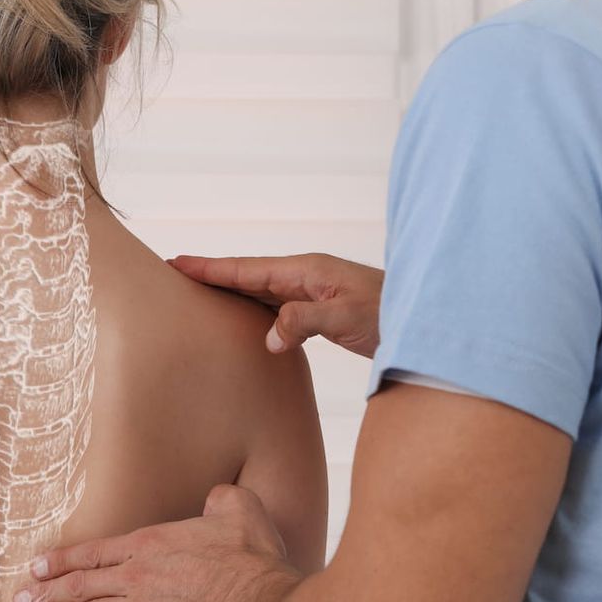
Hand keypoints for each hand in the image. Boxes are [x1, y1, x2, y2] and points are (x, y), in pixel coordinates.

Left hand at [11, 484, 299, 601]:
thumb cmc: (249, 559)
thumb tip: (216, 497)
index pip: (92, 552)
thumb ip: (221, 499)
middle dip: (45, 593)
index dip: (59, 560)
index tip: (36, 567)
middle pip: (79, 584)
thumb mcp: (238, 510)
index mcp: (149, 543)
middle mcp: (135, 577)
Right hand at [171, 252, 383, 357]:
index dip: (211, 268)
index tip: (177, 264)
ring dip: (231, 293)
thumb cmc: (392, 315)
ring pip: (261, 291)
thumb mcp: (345, 316)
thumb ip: (304, 321)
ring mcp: (313, 292)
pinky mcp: (322, 310)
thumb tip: (268, 337)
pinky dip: (255, 312)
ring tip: (201, 295)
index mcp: (306, 270)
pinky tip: (246, 321)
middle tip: (175, 275)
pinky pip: (278, 308)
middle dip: (213, 275)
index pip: (247, 268)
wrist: (425, 322)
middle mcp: (306, 277)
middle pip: (248, 275)